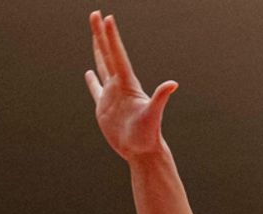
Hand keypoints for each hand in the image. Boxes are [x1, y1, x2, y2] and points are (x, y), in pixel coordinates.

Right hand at [85, 11, 176, 161]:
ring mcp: (111, 96)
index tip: (107, 18)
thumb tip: (173, 84)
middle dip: (101, 34)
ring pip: (102, 66)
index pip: (117, 55)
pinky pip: (96, 90)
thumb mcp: (153, 114)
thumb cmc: (148, 135)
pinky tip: (88, 73)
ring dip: (97, 49)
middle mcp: (119, 85)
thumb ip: (160, 97)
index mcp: (127, 83)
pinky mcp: (105, 108)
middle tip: (95, 13)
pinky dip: (92, 81)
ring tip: (94, 33)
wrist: (142, 151)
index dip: (112, 37)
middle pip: (107, 53)